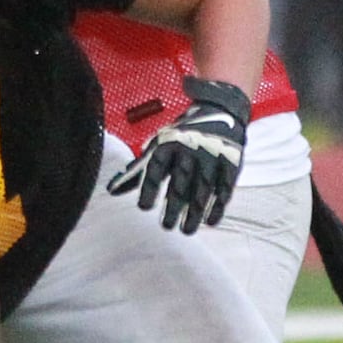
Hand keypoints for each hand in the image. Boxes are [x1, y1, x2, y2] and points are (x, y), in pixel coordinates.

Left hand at [107, 77, 249, 234]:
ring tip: (185, 231)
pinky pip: (224, 188)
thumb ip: (136, 171)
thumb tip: (111, 191)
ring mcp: (212, 155)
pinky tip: (209, 222)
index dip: (149, 188)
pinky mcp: (231, 162)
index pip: (156, 168)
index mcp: (168, 143)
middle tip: (166, 227)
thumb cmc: (179, 136)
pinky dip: (217, 206)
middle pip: (180, 182)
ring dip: (194, 212)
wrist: (218, 110)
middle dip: (172, 207)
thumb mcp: (157, 147)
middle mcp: (189, 148)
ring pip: (202, 189)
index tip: (143, 208)